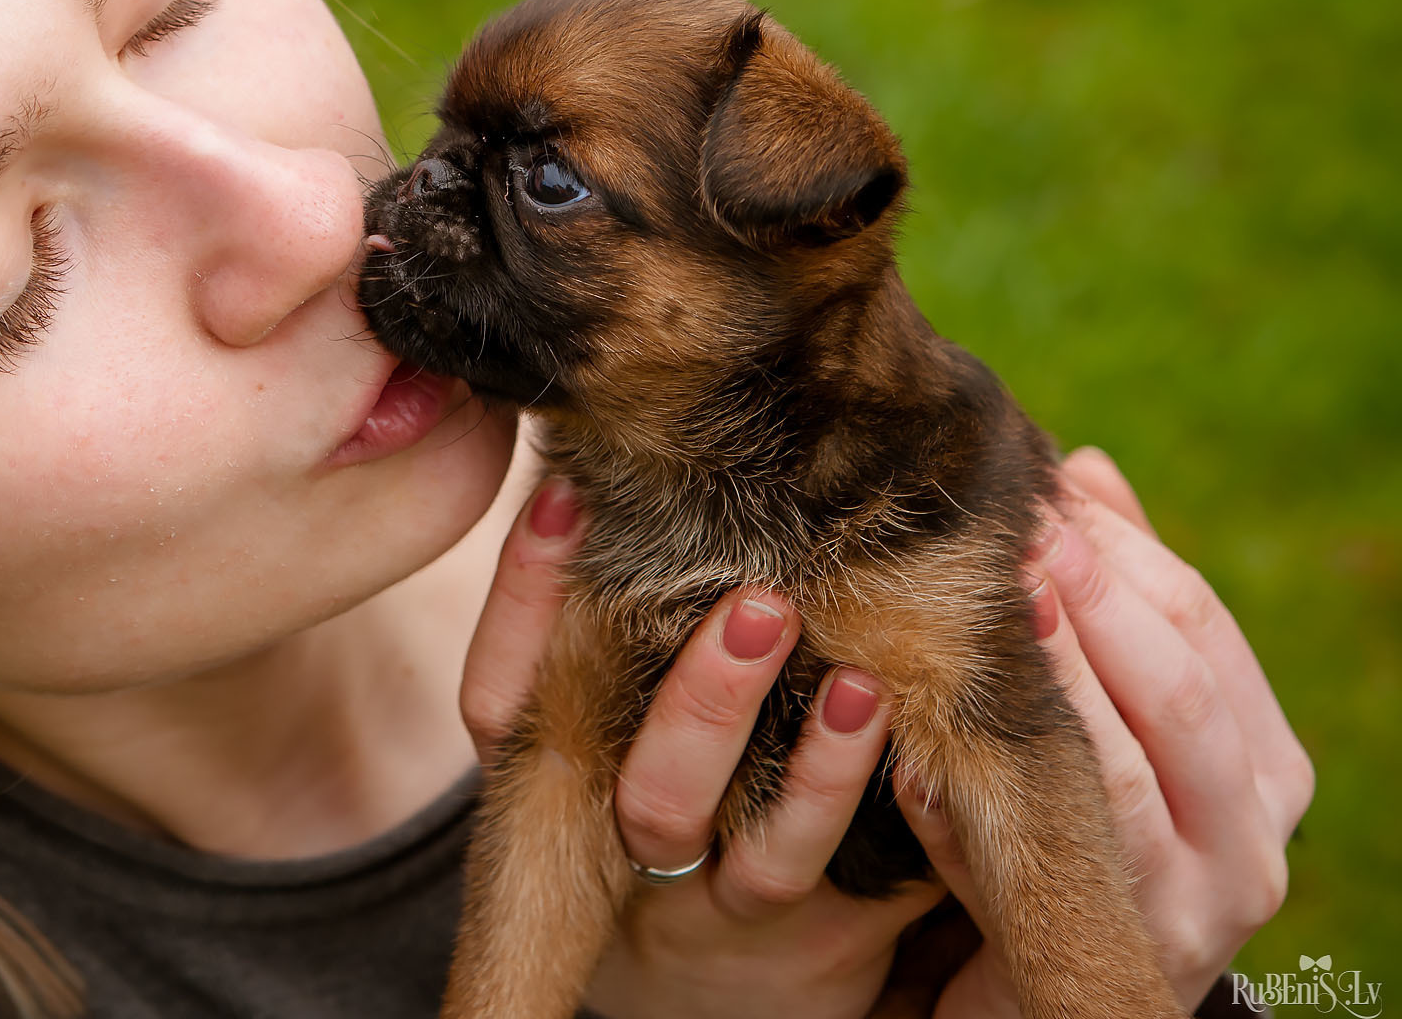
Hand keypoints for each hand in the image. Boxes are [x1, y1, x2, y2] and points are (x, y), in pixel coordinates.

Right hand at [461, 479, 947, 1018]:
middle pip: (648, 794)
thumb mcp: (606, 700)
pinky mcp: (821, 933)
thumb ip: (606, 593)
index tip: (566, 495)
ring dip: (819, 772)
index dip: (527, 600)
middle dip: (703, 703)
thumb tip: (592, 445)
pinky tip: (906, 733)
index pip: (507, 699)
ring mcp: (730, 902)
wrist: (735, 967)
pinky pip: (854, 885)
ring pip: (762, 856)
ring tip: (860, 687)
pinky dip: (879, 807)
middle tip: (760, 606)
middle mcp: (632, 847)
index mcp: (560, 778)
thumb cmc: (672, 769)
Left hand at [897, 448, 1312, 1016]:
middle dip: (1098, 602)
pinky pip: (1059, 850)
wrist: (1056, 983)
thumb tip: (1084, 469)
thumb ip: (1113, 602)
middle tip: (1019, 531)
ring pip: (1126, 771)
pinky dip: (996, 789)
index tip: (1046, 485)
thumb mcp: (1109, 711)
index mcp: (1262, 754)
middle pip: (1180, 689)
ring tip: (998, 608)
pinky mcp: (1130, 945)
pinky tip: (936, 738)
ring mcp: (1202, 896)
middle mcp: (1256, 828)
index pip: (1200, 623)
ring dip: (1058, 680)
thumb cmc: (1086, 818)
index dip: (1123, 549)